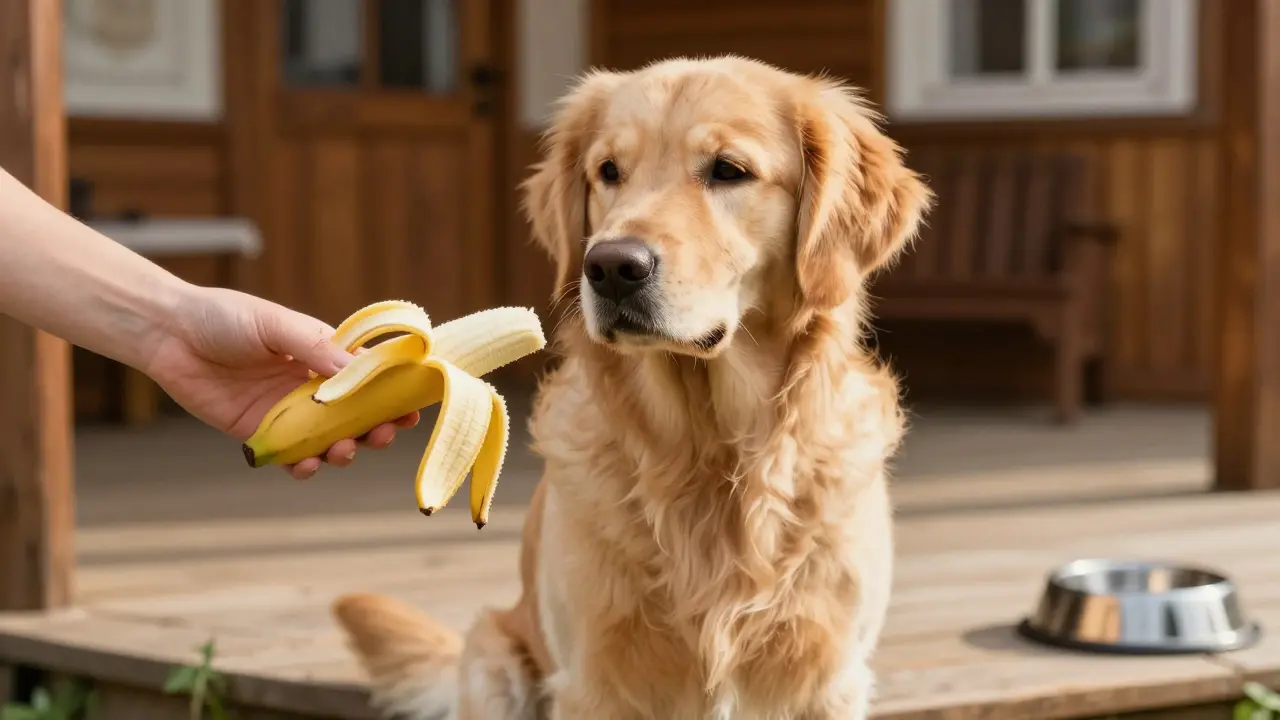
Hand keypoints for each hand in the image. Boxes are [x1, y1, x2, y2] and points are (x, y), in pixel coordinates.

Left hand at [145, 286, 419, 478]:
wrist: (169, 334)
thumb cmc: (224, 318)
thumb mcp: (275, 325)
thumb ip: (314, 348)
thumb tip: (358, 371)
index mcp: (322, 355)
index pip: (369, 378)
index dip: (393, 394)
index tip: (412, 409)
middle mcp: (310, 387)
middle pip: (357, 415)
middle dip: (377, 428)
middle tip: (384, 434)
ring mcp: (288, 413)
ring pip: (330, 441)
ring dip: (346, 450)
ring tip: (345, 450)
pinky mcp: (260, 434)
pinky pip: (291, 458)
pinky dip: (305, 467)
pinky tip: (307, 465)